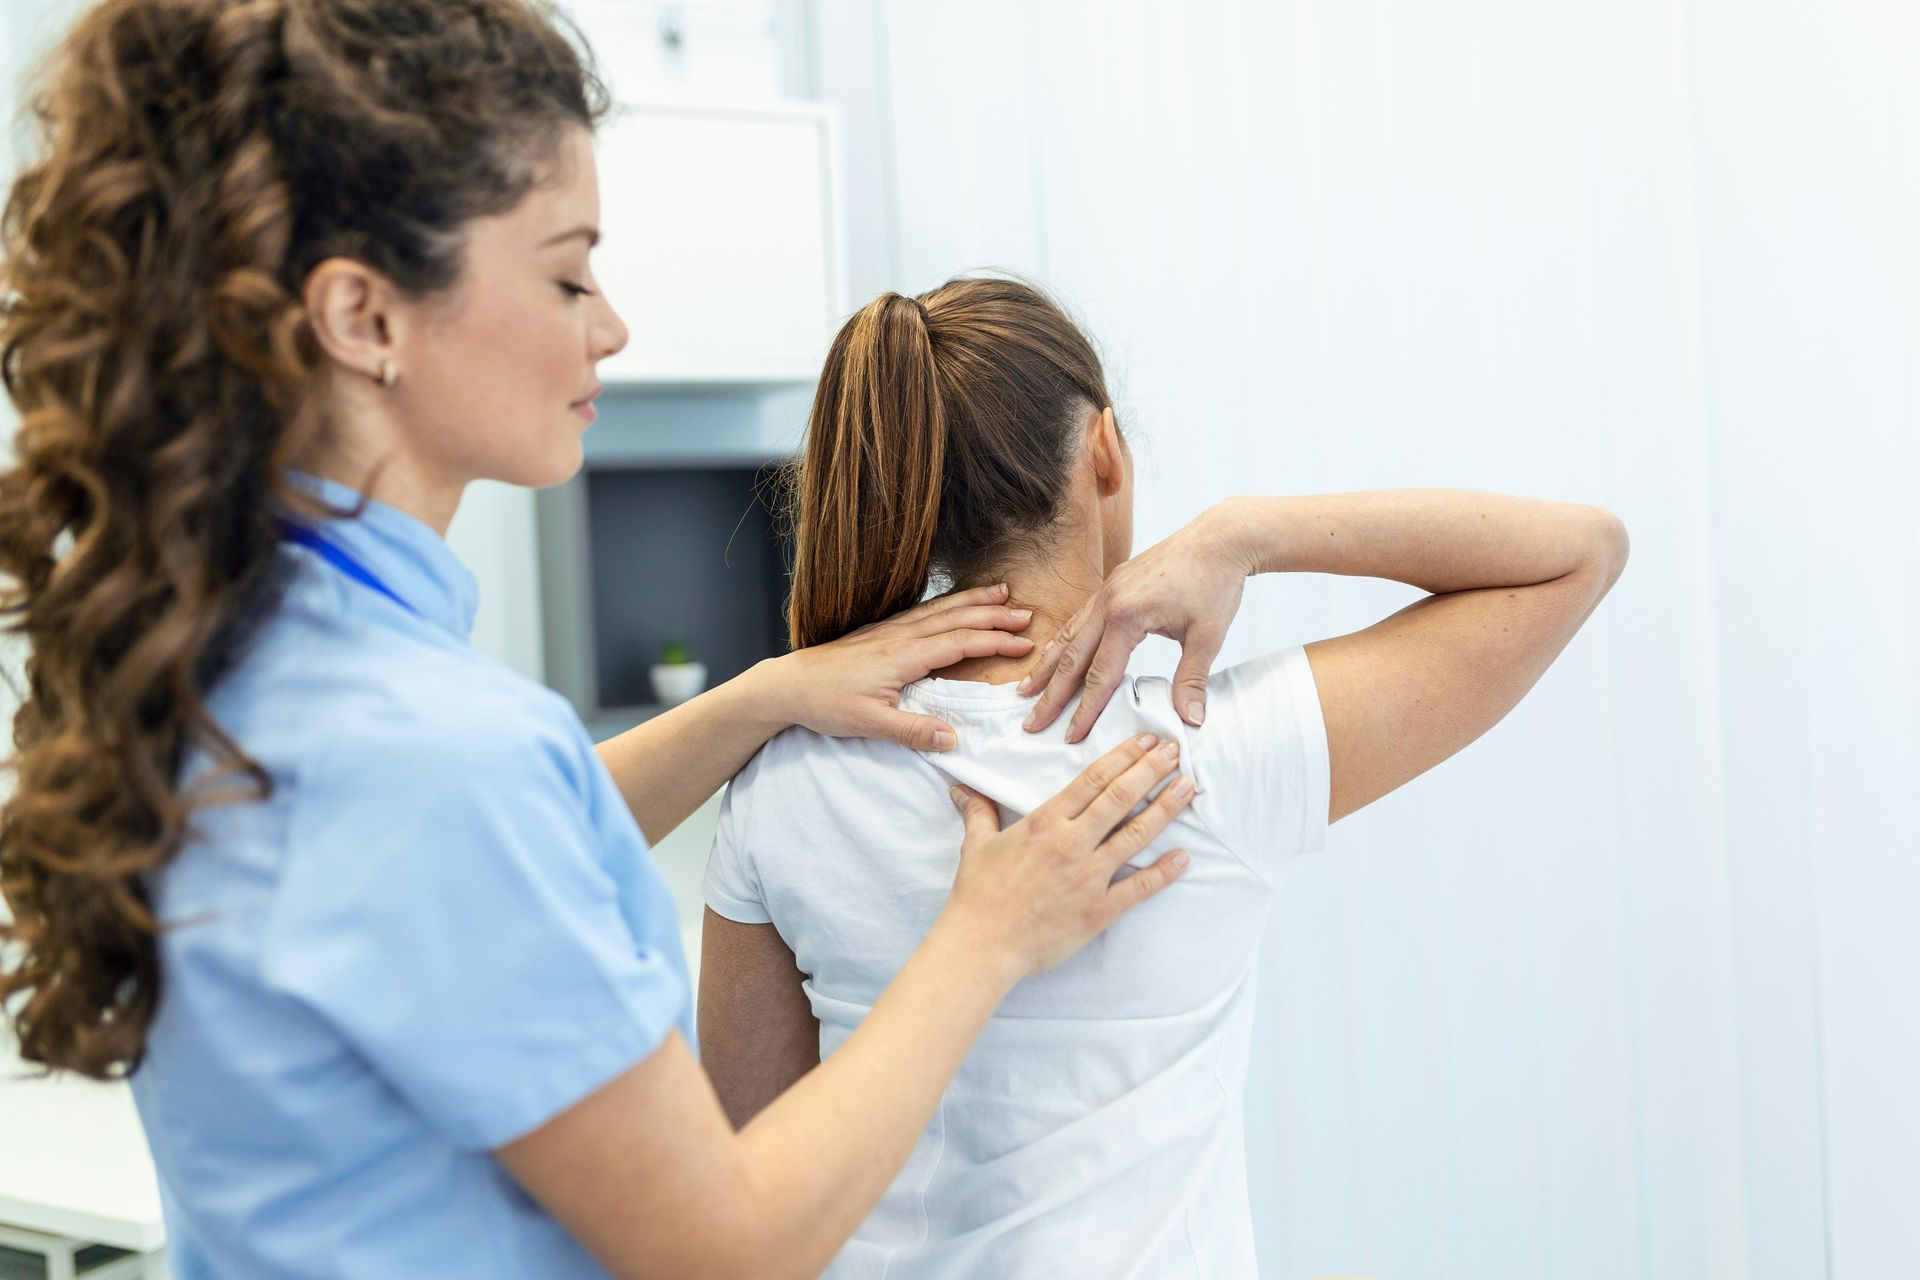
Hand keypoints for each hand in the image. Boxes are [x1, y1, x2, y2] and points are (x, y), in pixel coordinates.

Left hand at [774, 583, 1034, 750]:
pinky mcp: (879, 633)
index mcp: (903, 656)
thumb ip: (913, 732)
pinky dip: (947, 604)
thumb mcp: (869, 724)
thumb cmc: (825, 703)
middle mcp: (899, 636)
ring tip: (1001, 592)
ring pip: (940, 609)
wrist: (786, 685)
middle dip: (993, 613)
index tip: (1024, 642)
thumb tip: (953, 739)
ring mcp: (888, 631)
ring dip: (973, 601)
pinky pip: (922, 612)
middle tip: (1026, 612)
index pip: (959, 643)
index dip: (995, 641)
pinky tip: (954, 603)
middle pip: (956, 618)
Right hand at [941, 734, 1193, 980]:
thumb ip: (979, 812)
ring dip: (1164, 809)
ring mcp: (1089, 877)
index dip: (1123, 756)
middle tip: (1176, 752)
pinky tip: (1183, 857)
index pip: (1093, 779)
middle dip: (1151, 771)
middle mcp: (1072, 843)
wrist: (982, 945)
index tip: (1147, 741)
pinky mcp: (1099, 910)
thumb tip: (963, 789)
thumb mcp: (977, 845)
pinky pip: (1139, 888)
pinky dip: (1164, 872)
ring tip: (1187, 789)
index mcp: (1045, 823)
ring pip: (1135, 835)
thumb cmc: (978, 895)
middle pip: (1120, 798)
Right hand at [1018, 500, 1255, 740]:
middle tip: (1030, 723)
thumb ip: (1192, 679)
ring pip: (1069, 634)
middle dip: (1050, 694)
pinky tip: (1056, 653)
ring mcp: (1106, 590)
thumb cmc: (1216, 583)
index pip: (1100, 676)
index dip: (1085, 711)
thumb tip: (1191, 720)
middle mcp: (1108, 603)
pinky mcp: (1112, 583)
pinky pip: (1079, 617)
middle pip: (1072, 658)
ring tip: (1026, 690)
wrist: (1219, 538)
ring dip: (1047, 666)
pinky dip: (1063, 640)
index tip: (1070, 737)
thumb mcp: (1208, 636)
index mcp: (1128, 617)